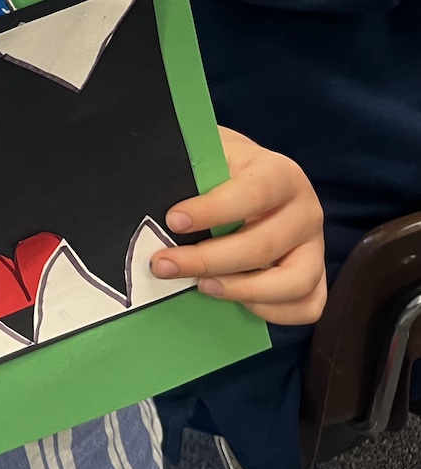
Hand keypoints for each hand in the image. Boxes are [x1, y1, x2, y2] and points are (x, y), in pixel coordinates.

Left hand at [150, 127, 325, 324]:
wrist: (249, 179)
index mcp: (281, 174)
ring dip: (241, 290)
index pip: (252, 194)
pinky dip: (272, 312)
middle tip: (164, 265)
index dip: (212, 211)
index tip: (173, 221)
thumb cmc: (221, 170)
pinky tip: (233, 300)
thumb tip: (152, 195)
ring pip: (293, 282)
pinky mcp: (315, 277)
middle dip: (207, 260)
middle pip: (263, 246)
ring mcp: (315, 248)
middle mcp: (306, 211)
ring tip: (201, 286)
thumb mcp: (207, 156)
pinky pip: (306, 307)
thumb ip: (190, 171)